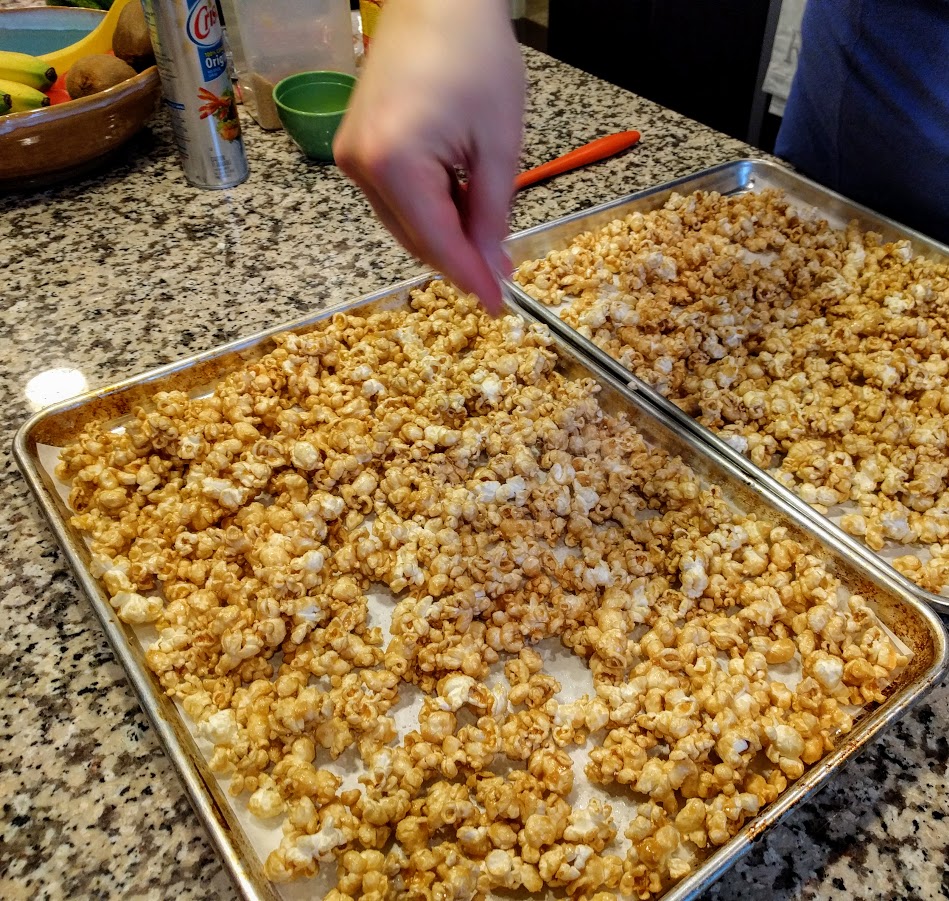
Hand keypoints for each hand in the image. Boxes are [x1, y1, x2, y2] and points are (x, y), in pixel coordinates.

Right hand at [334, 0, 524, 313]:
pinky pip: (394, 199)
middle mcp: (362, 166)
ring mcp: (351, 157)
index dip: (470, 278)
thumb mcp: (499, 144)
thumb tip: (489, 265)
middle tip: (500, 270)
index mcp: (395, 162)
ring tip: (485, 227)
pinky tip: (457, 199)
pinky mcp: (354, 148)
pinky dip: (427, 210)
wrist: (437, 0)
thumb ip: (492, 213)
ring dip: (444, 234)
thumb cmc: (475, 56)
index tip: (498, 306)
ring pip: (404, 224)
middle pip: (416, 239)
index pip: (437, 243)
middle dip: (459, 258)